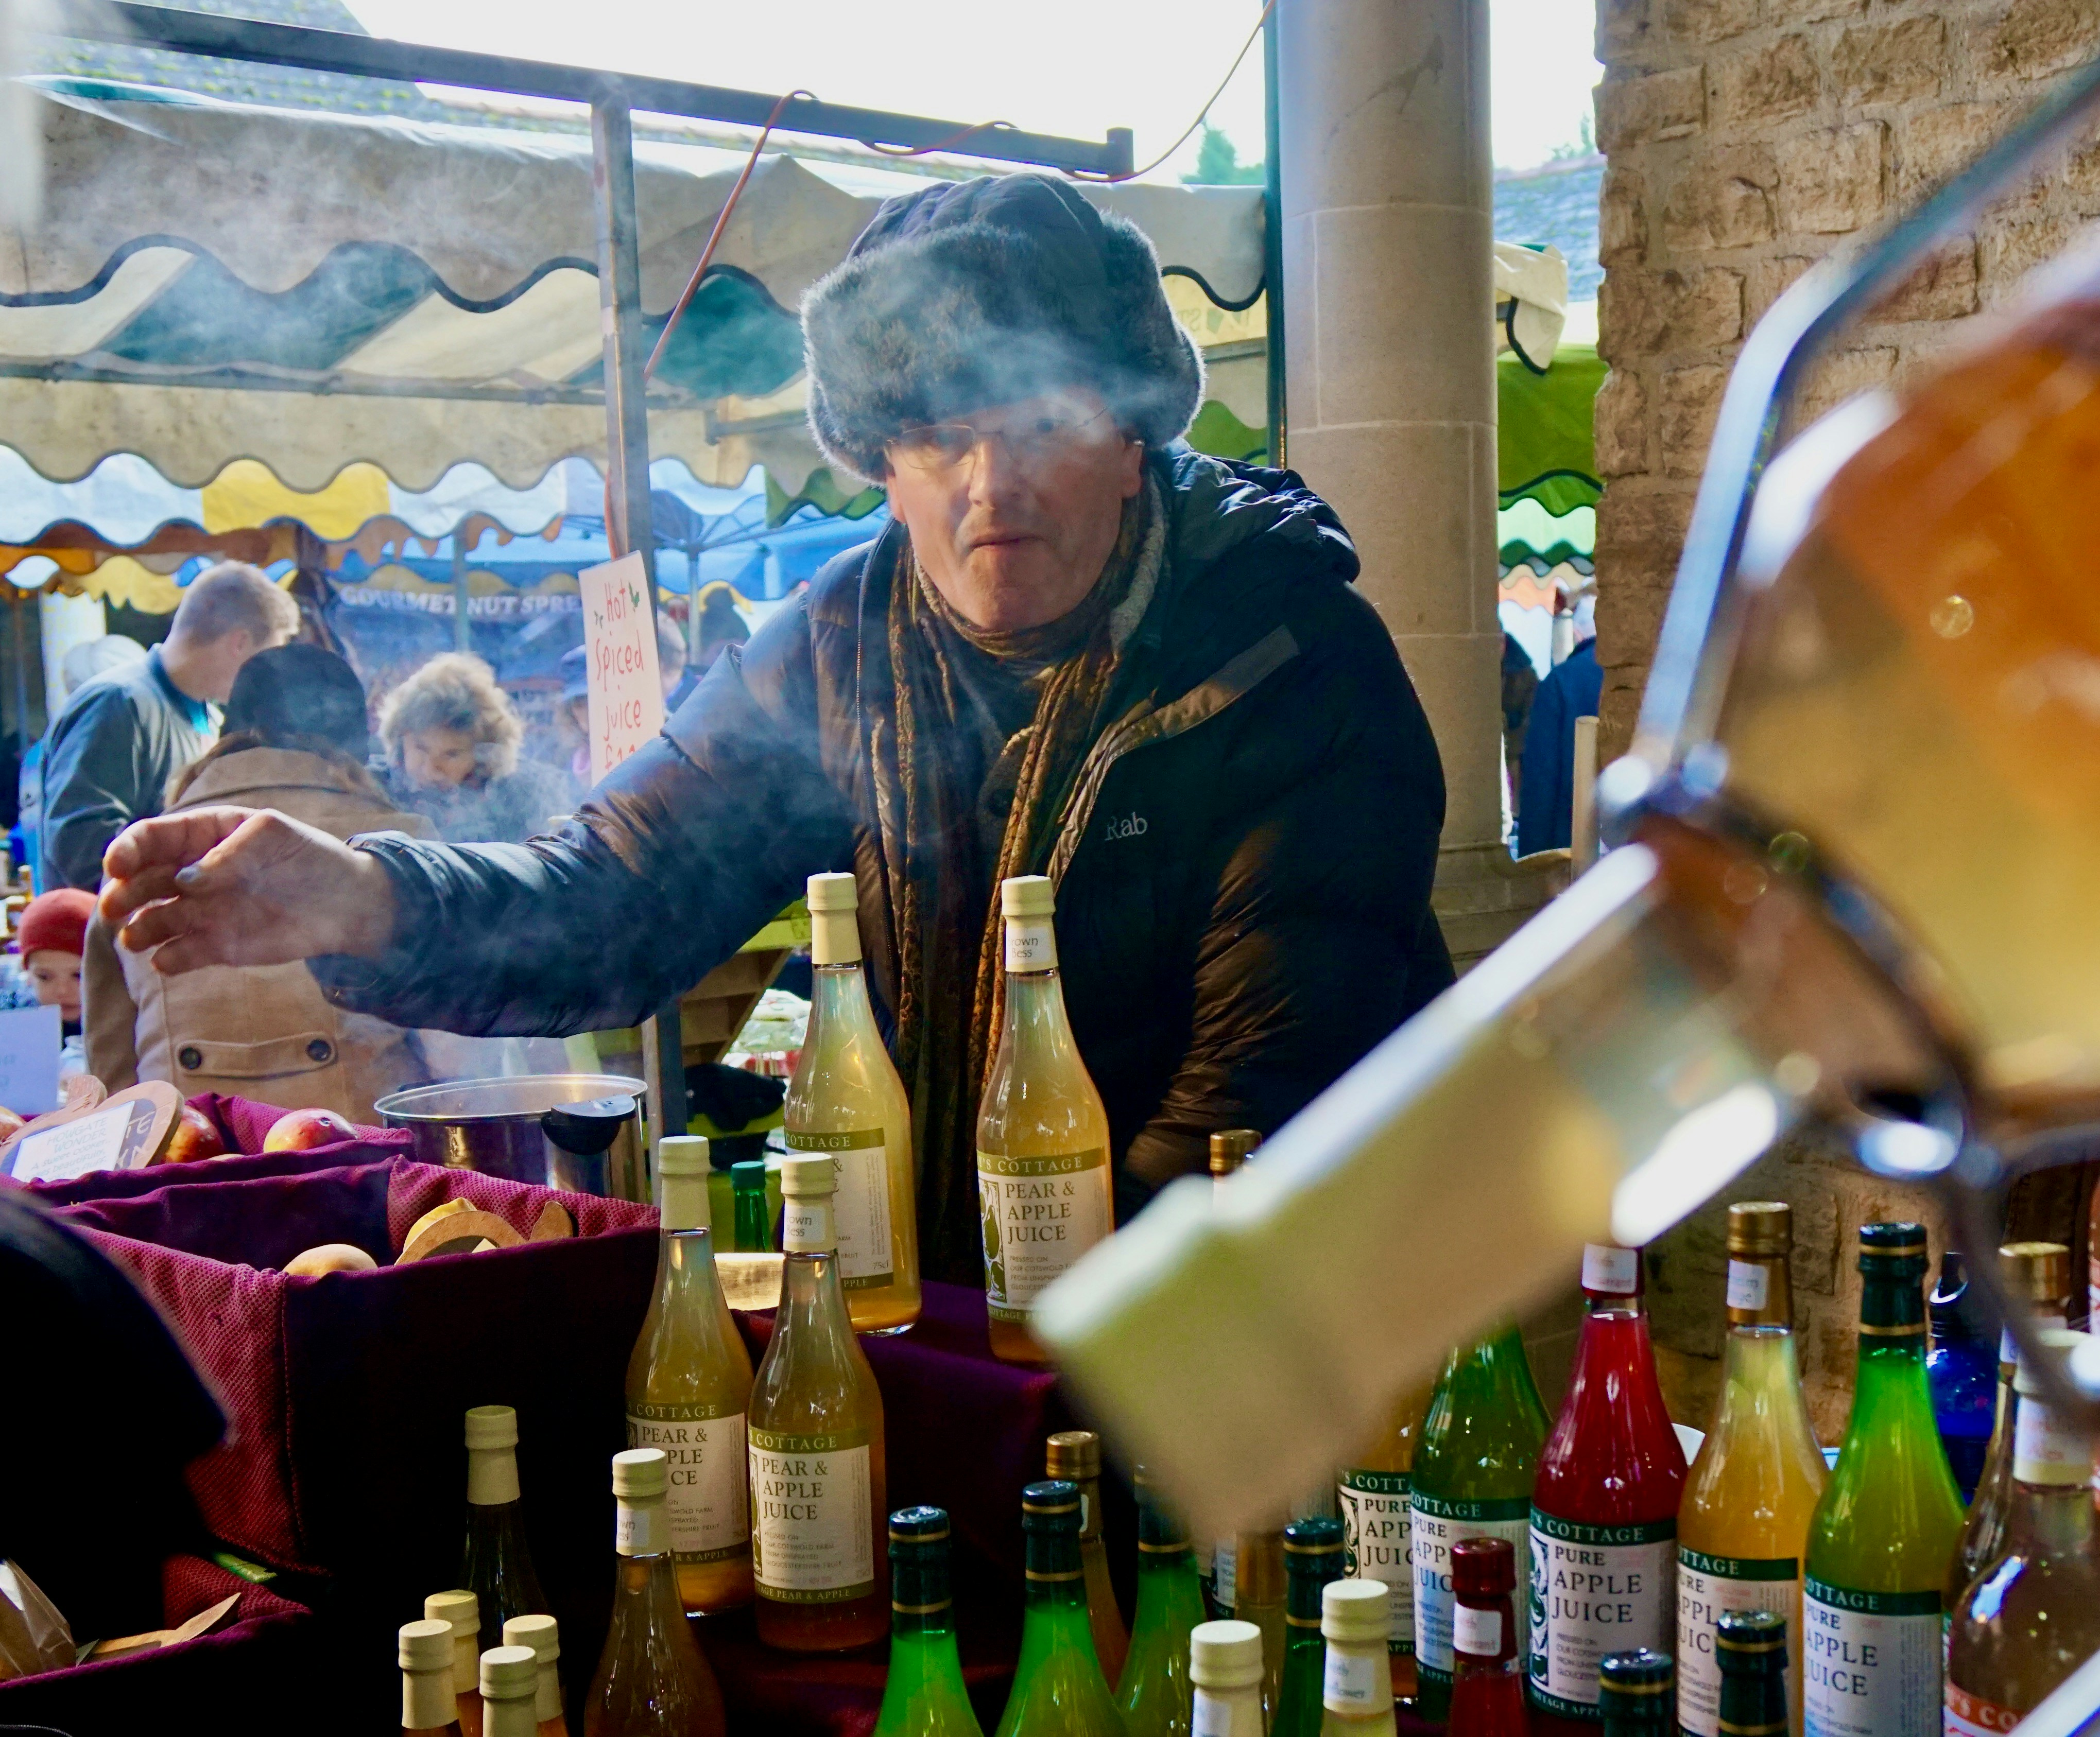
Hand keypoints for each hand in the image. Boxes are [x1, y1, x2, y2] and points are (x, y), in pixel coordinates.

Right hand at [99, 807, 398, 974]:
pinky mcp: (215, 946)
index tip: (117, 866)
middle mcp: (191, 875)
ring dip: (137, 929)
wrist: (345, 902)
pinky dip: (168, 959)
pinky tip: (168, 960)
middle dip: (122, 893)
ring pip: (152, 922)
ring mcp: (201, 911)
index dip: (128, 850)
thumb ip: (229, 854)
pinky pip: (180, 955)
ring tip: (135, 937)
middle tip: (114, 907)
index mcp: (201, 835)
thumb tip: (185, 881)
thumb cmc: (308, 856)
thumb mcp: (272, 835)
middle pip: (141, 882)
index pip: (151, 839)